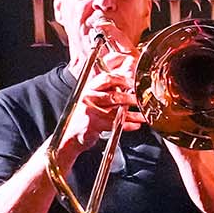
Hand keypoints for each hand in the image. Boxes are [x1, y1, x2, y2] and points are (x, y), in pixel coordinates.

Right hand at [57, 39, 141, 155]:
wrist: (71, 134)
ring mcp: (89, 111)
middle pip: (113, 95)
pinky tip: (135, 125)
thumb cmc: (85, 115)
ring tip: (142, 116)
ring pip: (116, 112)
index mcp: (90, 87)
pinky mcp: (92, 124)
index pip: (107, 78)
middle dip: (131, 98)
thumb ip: (108, 91)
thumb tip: (129, 84)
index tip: (134, 83)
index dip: (123, 80)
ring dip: (133, 114)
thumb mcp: (93, 98)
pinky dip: (127, 126)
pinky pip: (114, 125)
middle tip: (141, 100)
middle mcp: (88, 97)